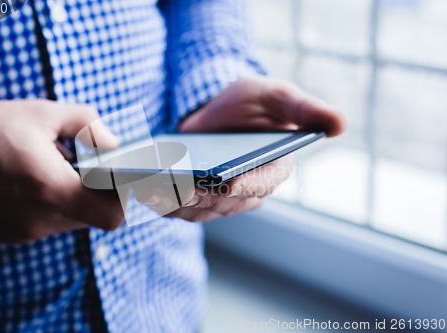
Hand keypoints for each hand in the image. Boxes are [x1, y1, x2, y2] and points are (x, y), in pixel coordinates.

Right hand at [0, 100, 123, 241]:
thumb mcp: (43, 112)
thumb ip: (91, 126)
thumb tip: (118, 146)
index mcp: (49, 188)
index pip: (112, 216)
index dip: (121, 197)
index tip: (117, 176)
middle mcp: (37, 219)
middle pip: (94, 218)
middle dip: (100, 194)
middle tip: (88, 165)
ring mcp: (22, 231)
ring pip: (73, 222)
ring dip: (76, 198)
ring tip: (56, 169)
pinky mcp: (10, 234)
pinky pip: (49, 224)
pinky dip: (54, 205)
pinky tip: (35, 180)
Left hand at [170, 77, 345, 220]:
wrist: (215, 110)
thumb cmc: (249, 102)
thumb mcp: (276, 95)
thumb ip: (304, 108)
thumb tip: (340, 124)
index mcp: (272, 170)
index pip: (261, 184)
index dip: (245, 185)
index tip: (227, 181)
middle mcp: (248, 191)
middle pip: (225, 204)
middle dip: (203, 197)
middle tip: (181, 186)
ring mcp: (220, 200)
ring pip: (200, 212)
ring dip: (178, 204)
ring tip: (157, 190)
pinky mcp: (196, 200)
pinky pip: (180, 210)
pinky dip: (164, 205)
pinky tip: (147, 192)